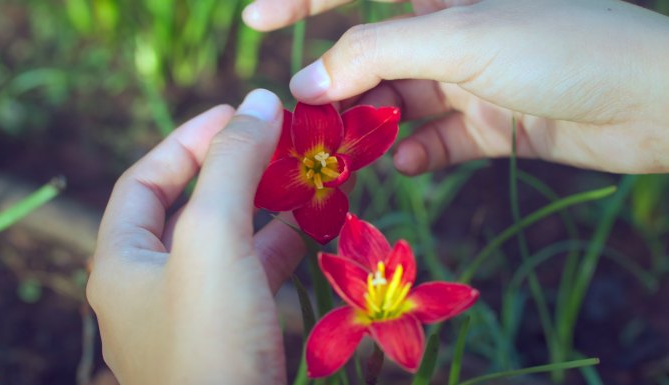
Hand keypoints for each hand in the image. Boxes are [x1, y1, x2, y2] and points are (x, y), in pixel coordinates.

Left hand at [87, 90, 303, 384]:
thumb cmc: (210, 338)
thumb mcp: (213, 238)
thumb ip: (233, 166)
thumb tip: (261, 102)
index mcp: (123, 260)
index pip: (147, 179)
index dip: (189, 139)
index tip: (238, 113)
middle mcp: (150, 286)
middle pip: (190, 207)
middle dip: (236, 171)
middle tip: (280, 143)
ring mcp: (192, 314)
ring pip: (227, 242)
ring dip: (264, 208)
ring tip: (305, 179)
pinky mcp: (231, 336)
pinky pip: (252, 276)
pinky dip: (280, 248)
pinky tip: (312, 231)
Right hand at [244, 0, 668, 173]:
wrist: (651, 104)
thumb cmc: (560, 46)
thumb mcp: (459, 39)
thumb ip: (376, 58)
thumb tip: (308, 85)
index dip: (302, 1)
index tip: (255, 22)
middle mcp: (452, 30)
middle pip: (374, 56)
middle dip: (337, 87)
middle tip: (299, 122)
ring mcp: (470, 78)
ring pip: (400, 103)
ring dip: (371, 127)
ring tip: (343, 154)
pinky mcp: (490, 123)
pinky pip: (437, 139)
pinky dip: (417, 153)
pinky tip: (404, 163)